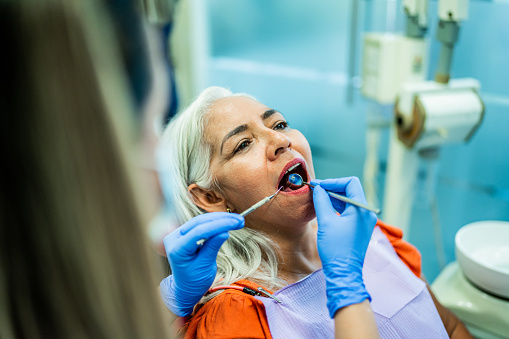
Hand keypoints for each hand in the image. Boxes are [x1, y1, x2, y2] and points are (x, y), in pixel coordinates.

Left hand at [160, 212, 243, 316]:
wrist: (186, 288)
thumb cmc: (194, 281)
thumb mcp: (205, 266)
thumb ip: (212, 248)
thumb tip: (225, 232)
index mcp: (177, 249)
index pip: (199, 231)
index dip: (218, 225)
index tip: (235, 223)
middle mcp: (174, 238)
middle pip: (199, 222)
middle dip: (221, 219)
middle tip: (239, 220)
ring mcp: (178, 234)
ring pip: (201, 221)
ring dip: (220, 219)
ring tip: (237, 220)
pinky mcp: (185, 233)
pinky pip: (201, 224)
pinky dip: (215, 223)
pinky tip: (227, 222)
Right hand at [311, 177, 376, 317]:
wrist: (344, 273)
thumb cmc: (336, 248)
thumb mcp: (326, 222)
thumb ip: (322, 201)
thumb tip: (317, 188)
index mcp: (361, 209)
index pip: (350, 183)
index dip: (333, 182)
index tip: (318, 185)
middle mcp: (366, 212)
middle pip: (350, 190)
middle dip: (332, 188)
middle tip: (316, 191)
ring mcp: (365, 221)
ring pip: (349, 201)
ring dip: (334, 198)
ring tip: (318, 199)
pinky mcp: (360, 228)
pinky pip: (349, 211)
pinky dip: (337, 207)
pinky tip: (325, 209)